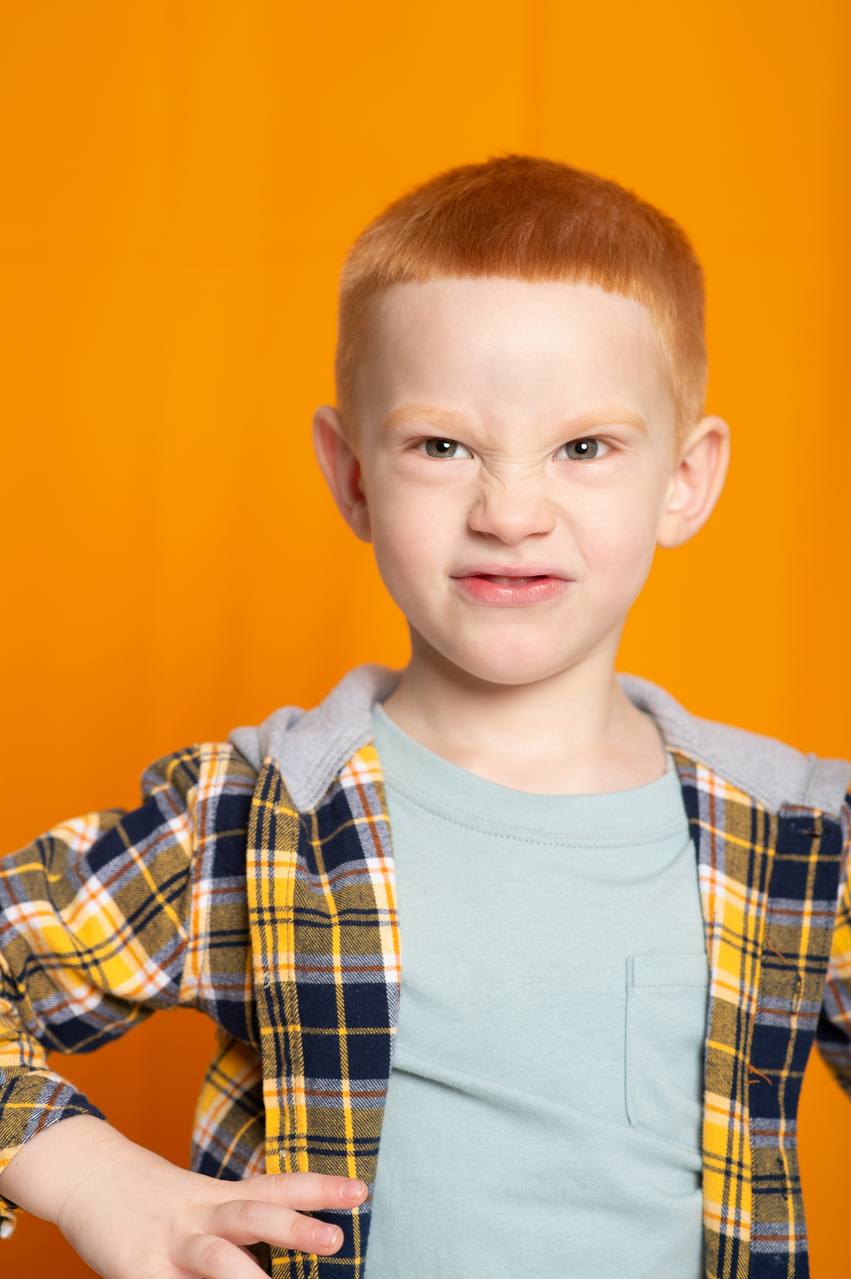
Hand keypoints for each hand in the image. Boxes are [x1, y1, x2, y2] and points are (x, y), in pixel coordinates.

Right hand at [54, 1139, 367, 1277]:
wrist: (86, 1175)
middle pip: (253, 1213)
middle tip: (336, 1239)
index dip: (320, 1188)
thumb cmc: (151, 1198)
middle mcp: (200, 1213)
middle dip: (295, 1228)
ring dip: (244, 1275)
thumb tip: (287, 1236)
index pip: (277, 1186)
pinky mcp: (136, 1269)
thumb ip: (235, 1220)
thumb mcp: (199, 1201)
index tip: (362, 1191)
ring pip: (212, 1255)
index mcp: (219, 1196)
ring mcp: (169, 1242)